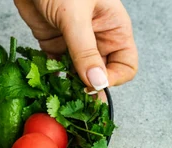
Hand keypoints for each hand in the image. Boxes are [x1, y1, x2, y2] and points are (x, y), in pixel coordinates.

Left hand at [14, 0, 137, 90]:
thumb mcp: (75, 16)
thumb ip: (85, 50)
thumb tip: (98, 83)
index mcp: (114, 29)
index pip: (125, 65)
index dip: (112, 79)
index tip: (93, 86)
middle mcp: (98, 38)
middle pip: (101, 74)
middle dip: (90, 90)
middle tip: (77, 107)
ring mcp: (76, 43)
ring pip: (78, 75)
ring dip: (70, 88)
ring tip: (60, 101)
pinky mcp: (54, 44)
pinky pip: (57, 69)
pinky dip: (52, 79)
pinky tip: (46, 88)